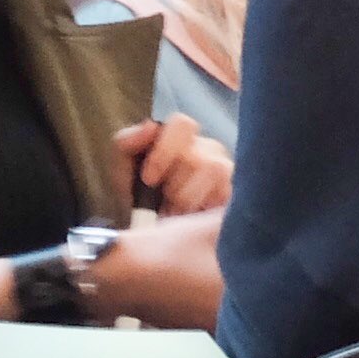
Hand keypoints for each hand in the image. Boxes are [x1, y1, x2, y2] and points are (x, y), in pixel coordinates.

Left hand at [113, 115, 232, 216]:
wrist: (152, 233)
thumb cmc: (140, 197)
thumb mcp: (123, 170)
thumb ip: (127, 143)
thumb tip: (151, 126)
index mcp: (180, 138)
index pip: (182, 124)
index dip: (165, 150)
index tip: (149, 180)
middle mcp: (208, 148)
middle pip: (195, 153)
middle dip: (172, 184)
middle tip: (162, 202)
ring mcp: (226, 169)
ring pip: (213, 168)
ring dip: (187, 197)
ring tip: (176, 212)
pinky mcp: (235, 193)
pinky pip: (225, 191)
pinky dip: (201, 208)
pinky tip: (191, 217)